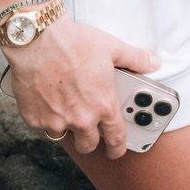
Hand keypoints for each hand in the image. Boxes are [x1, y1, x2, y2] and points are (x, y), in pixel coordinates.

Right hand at [5, 18, 158, 159]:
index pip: (116, 139)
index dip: (118, 148)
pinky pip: (43, 125)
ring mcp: (56, 121)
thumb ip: (135, 59)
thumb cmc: (74, 42)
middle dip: (90, 138)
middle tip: (89, 123)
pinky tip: (47, 98)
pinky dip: (46, 116)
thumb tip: (153, 63)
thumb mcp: (112, 47)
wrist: (37, 39)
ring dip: (67, 126)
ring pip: (65, 136)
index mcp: (103, 105)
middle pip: (89, 144)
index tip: (116, 150)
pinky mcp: (35, 119)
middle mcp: (81, 119)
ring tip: (67, 105)